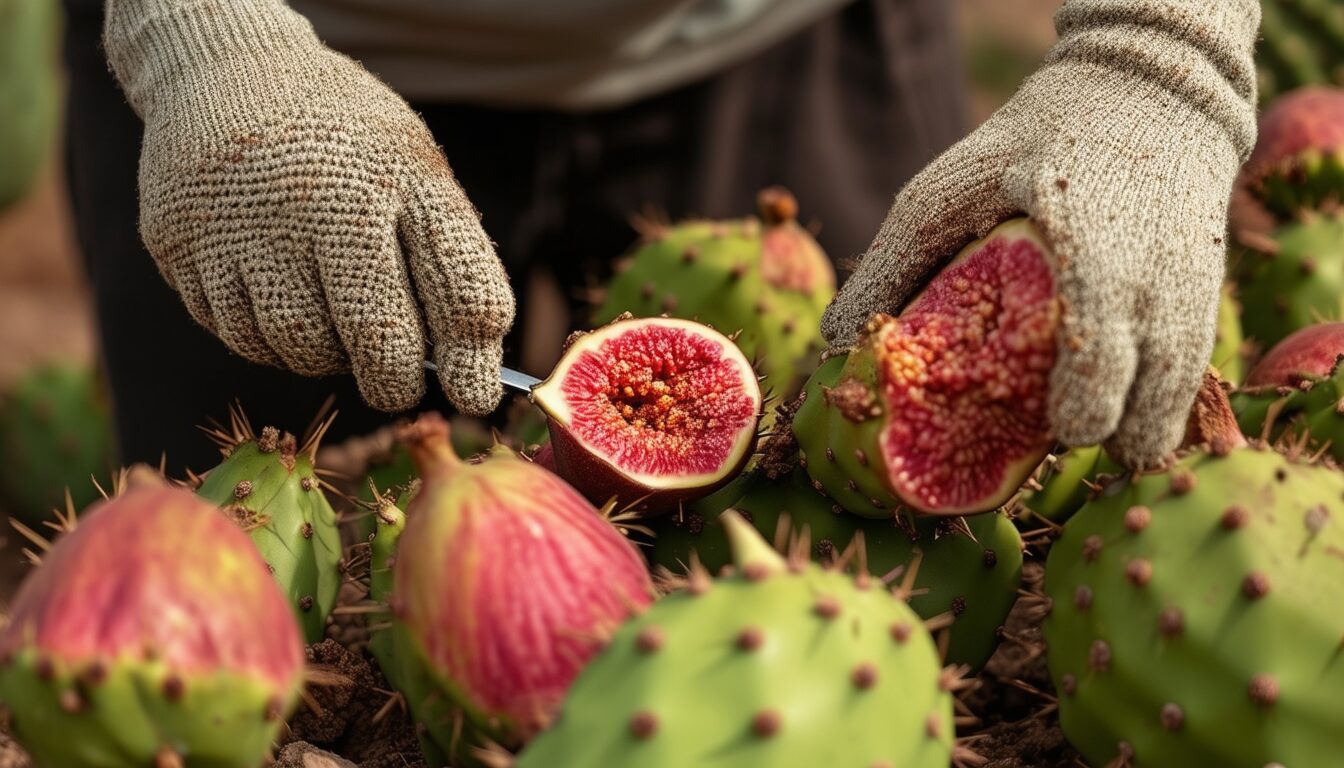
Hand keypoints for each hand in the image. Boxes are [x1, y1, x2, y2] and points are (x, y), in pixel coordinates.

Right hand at [104, 0, 513, 414]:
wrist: (228, 71)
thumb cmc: (346, 144)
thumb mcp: (415, 174)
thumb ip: (453, 262)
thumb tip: (474, 374)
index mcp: (397, 180)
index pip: (459, 293)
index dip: (472, 358)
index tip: (475, 392)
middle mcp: (318, 200)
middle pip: (373, 334)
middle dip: (394, 378)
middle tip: (398, 383)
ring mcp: (240, 225)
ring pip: (297, 347)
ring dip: (325, 358)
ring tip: (334, 327)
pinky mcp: (179, 244)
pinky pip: (236, 333)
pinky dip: (268, 340)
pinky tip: (280, 302)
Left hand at [821, 0, 1259, 468]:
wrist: (1150, 96)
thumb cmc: (1028, 144)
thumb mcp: (946, 190)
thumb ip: (894, 267)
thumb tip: (836, 346)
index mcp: (1093, 249)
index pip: (1101, 359)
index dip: (1079, 412)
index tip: (1052, 429)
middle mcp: (1158, 281)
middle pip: (1144, 404)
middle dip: (1098, 431)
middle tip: (1049, 430)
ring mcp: (1194, 294)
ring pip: (1173, 402)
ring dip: (1128, 427)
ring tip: (1080, 425)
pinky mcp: (1208, 304)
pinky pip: (1189, 382)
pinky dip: (1150, 404)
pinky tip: (1112, 409)